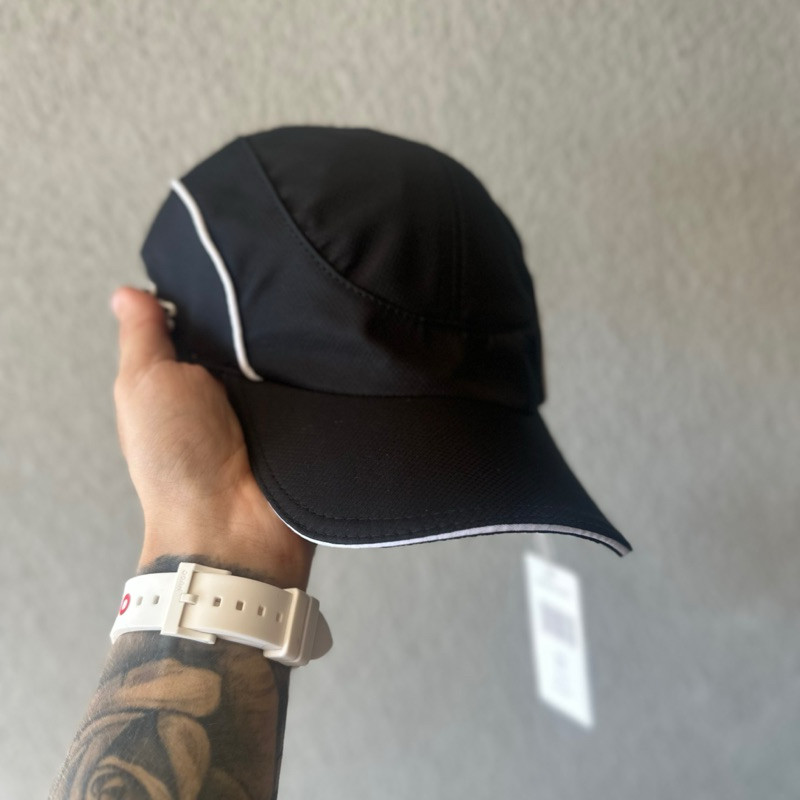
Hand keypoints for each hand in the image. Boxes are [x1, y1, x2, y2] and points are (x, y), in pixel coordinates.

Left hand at [110, 286, 313, 588]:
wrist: (233, 526)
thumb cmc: (176, 463)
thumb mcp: (145, 384)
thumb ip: (142, 338)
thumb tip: (127, 292)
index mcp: (186, 378)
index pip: (207, 320)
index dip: (216, 295)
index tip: (231, 268)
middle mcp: (228, 391)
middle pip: (250, 334)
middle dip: (260, 314)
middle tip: (272, 291)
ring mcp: (270, 406)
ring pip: (288, 354)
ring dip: (293, 342)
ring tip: (302, 318)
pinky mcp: (304, 421)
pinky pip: (319, 382)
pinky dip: (321, 370)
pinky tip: (325, 351)